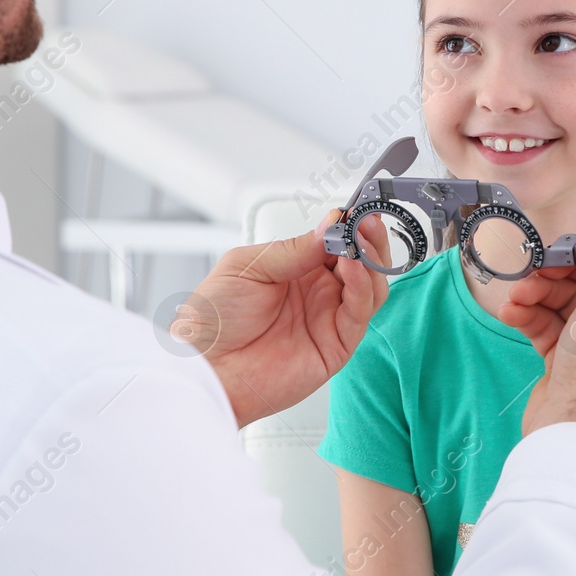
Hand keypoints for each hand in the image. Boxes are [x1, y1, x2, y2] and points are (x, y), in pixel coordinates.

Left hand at [185, 209, 388, 428]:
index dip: (350, 224)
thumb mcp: (247, 267)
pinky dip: (363, 287)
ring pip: (370, 287)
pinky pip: (360, 314)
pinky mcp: (335, 347)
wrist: (203, 367)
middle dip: (369, 238)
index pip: (337, 242)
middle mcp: (318, 293)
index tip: (357, 207)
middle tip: (368, 219)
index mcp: (297, 270)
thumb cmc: (213, 320)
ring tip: (360, 238)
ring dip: (372, 260)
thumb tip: (331, 225)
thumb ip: (293, 249)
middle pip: (362, 262)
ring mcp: (329, 319)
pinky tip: (353, 266)